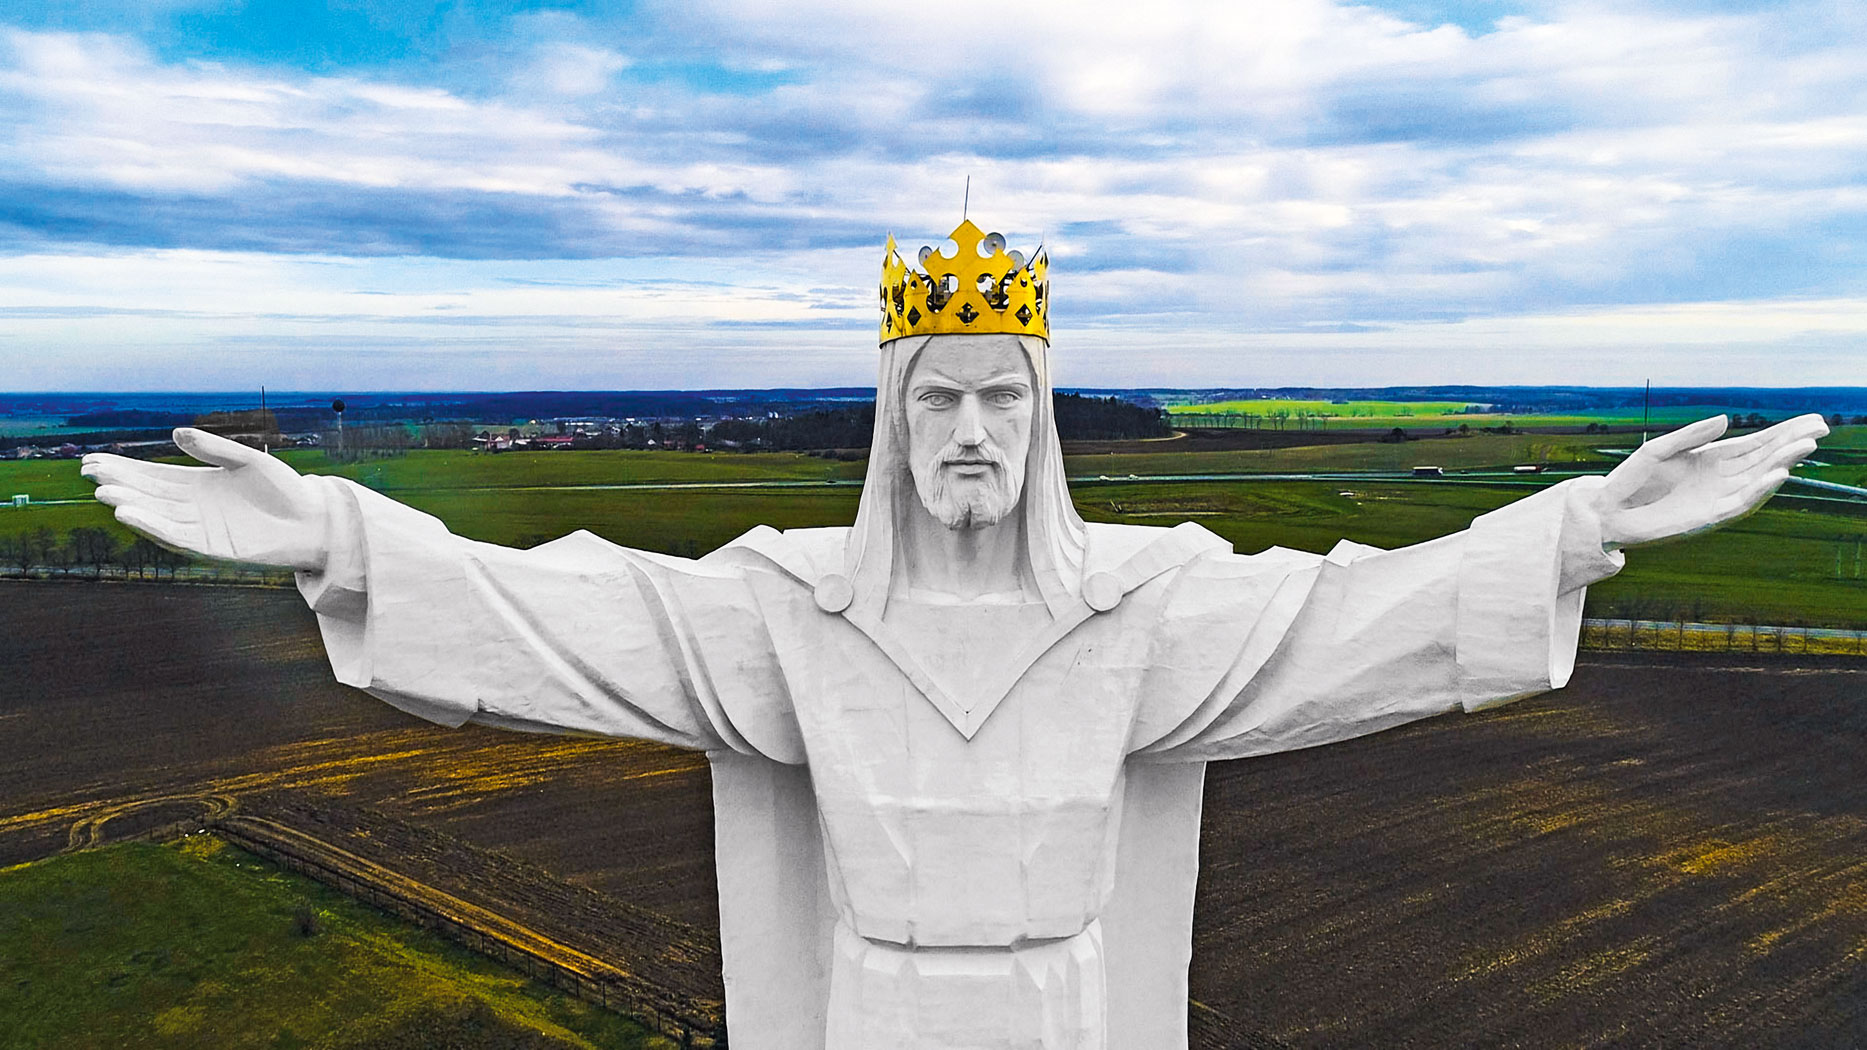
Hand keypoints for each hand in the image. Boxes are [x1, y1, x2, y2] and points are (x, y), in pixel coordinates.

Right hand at [82, 428, 333, 570]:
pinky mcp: (214, 550)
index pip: (153, 477)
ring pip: (158, 518)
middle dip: (120, 485)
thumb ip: (214, 449)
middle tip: (91, 473)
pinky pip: (177, 539)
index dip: (124, 470)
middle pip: (149, 496)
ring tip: (106, 494)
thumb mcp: (248, 462)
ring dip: (132, 507)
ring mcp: (203, 530)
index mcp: (200, 486)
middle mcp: (195, 509)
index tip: (94, 462)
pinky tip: (131, 515)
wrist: (317, 521)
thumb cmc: (287, 490)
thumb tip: (175, 433)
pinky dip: (154, 527)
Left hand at [1593, 413, 1828, 549]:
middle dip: (1792, 444)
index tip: (1812, 421)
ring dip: (1782, 463)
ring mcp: (1715, 498)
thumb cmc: (1629, 480)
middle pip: (1763, 458)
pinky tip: (1777, 474)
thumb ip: (1692, 435)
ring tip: (1805, 446)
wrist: (1606, 511)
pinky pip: (1739, 504)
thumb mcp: (1659, 450)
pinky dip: (1759, 490)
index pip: (1755, 444)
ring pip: (1757, 479)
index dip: (1783, 433)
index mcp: (1710, 459)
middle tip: (1821, 429)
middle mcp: (1719, 479)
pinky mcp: (1706, 518)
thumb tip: (1728, 420)